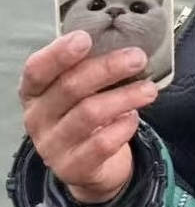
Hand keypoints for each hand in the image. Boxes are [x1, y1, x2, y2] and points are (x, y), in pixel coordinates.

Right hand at [18, 31, 157, 204]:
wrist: (88, 166)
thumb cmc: (82, 115)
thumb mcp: (77, 92)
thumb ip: (87, 69)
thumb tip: (122, 43)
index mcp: (34, 93)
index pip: (36, 69)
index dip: (59, 53)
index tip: (85, 38)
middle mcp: (37, 119)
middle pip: (70, 88)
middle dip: (108, 68)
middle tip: (137, 58)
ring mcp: (52, 146)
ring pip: (90, 114)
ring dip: (124, 97)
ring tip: (148, 89)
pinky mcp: (73, 167)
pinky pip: (102, 143)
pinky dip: (123, 127)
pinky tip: (134, 117)